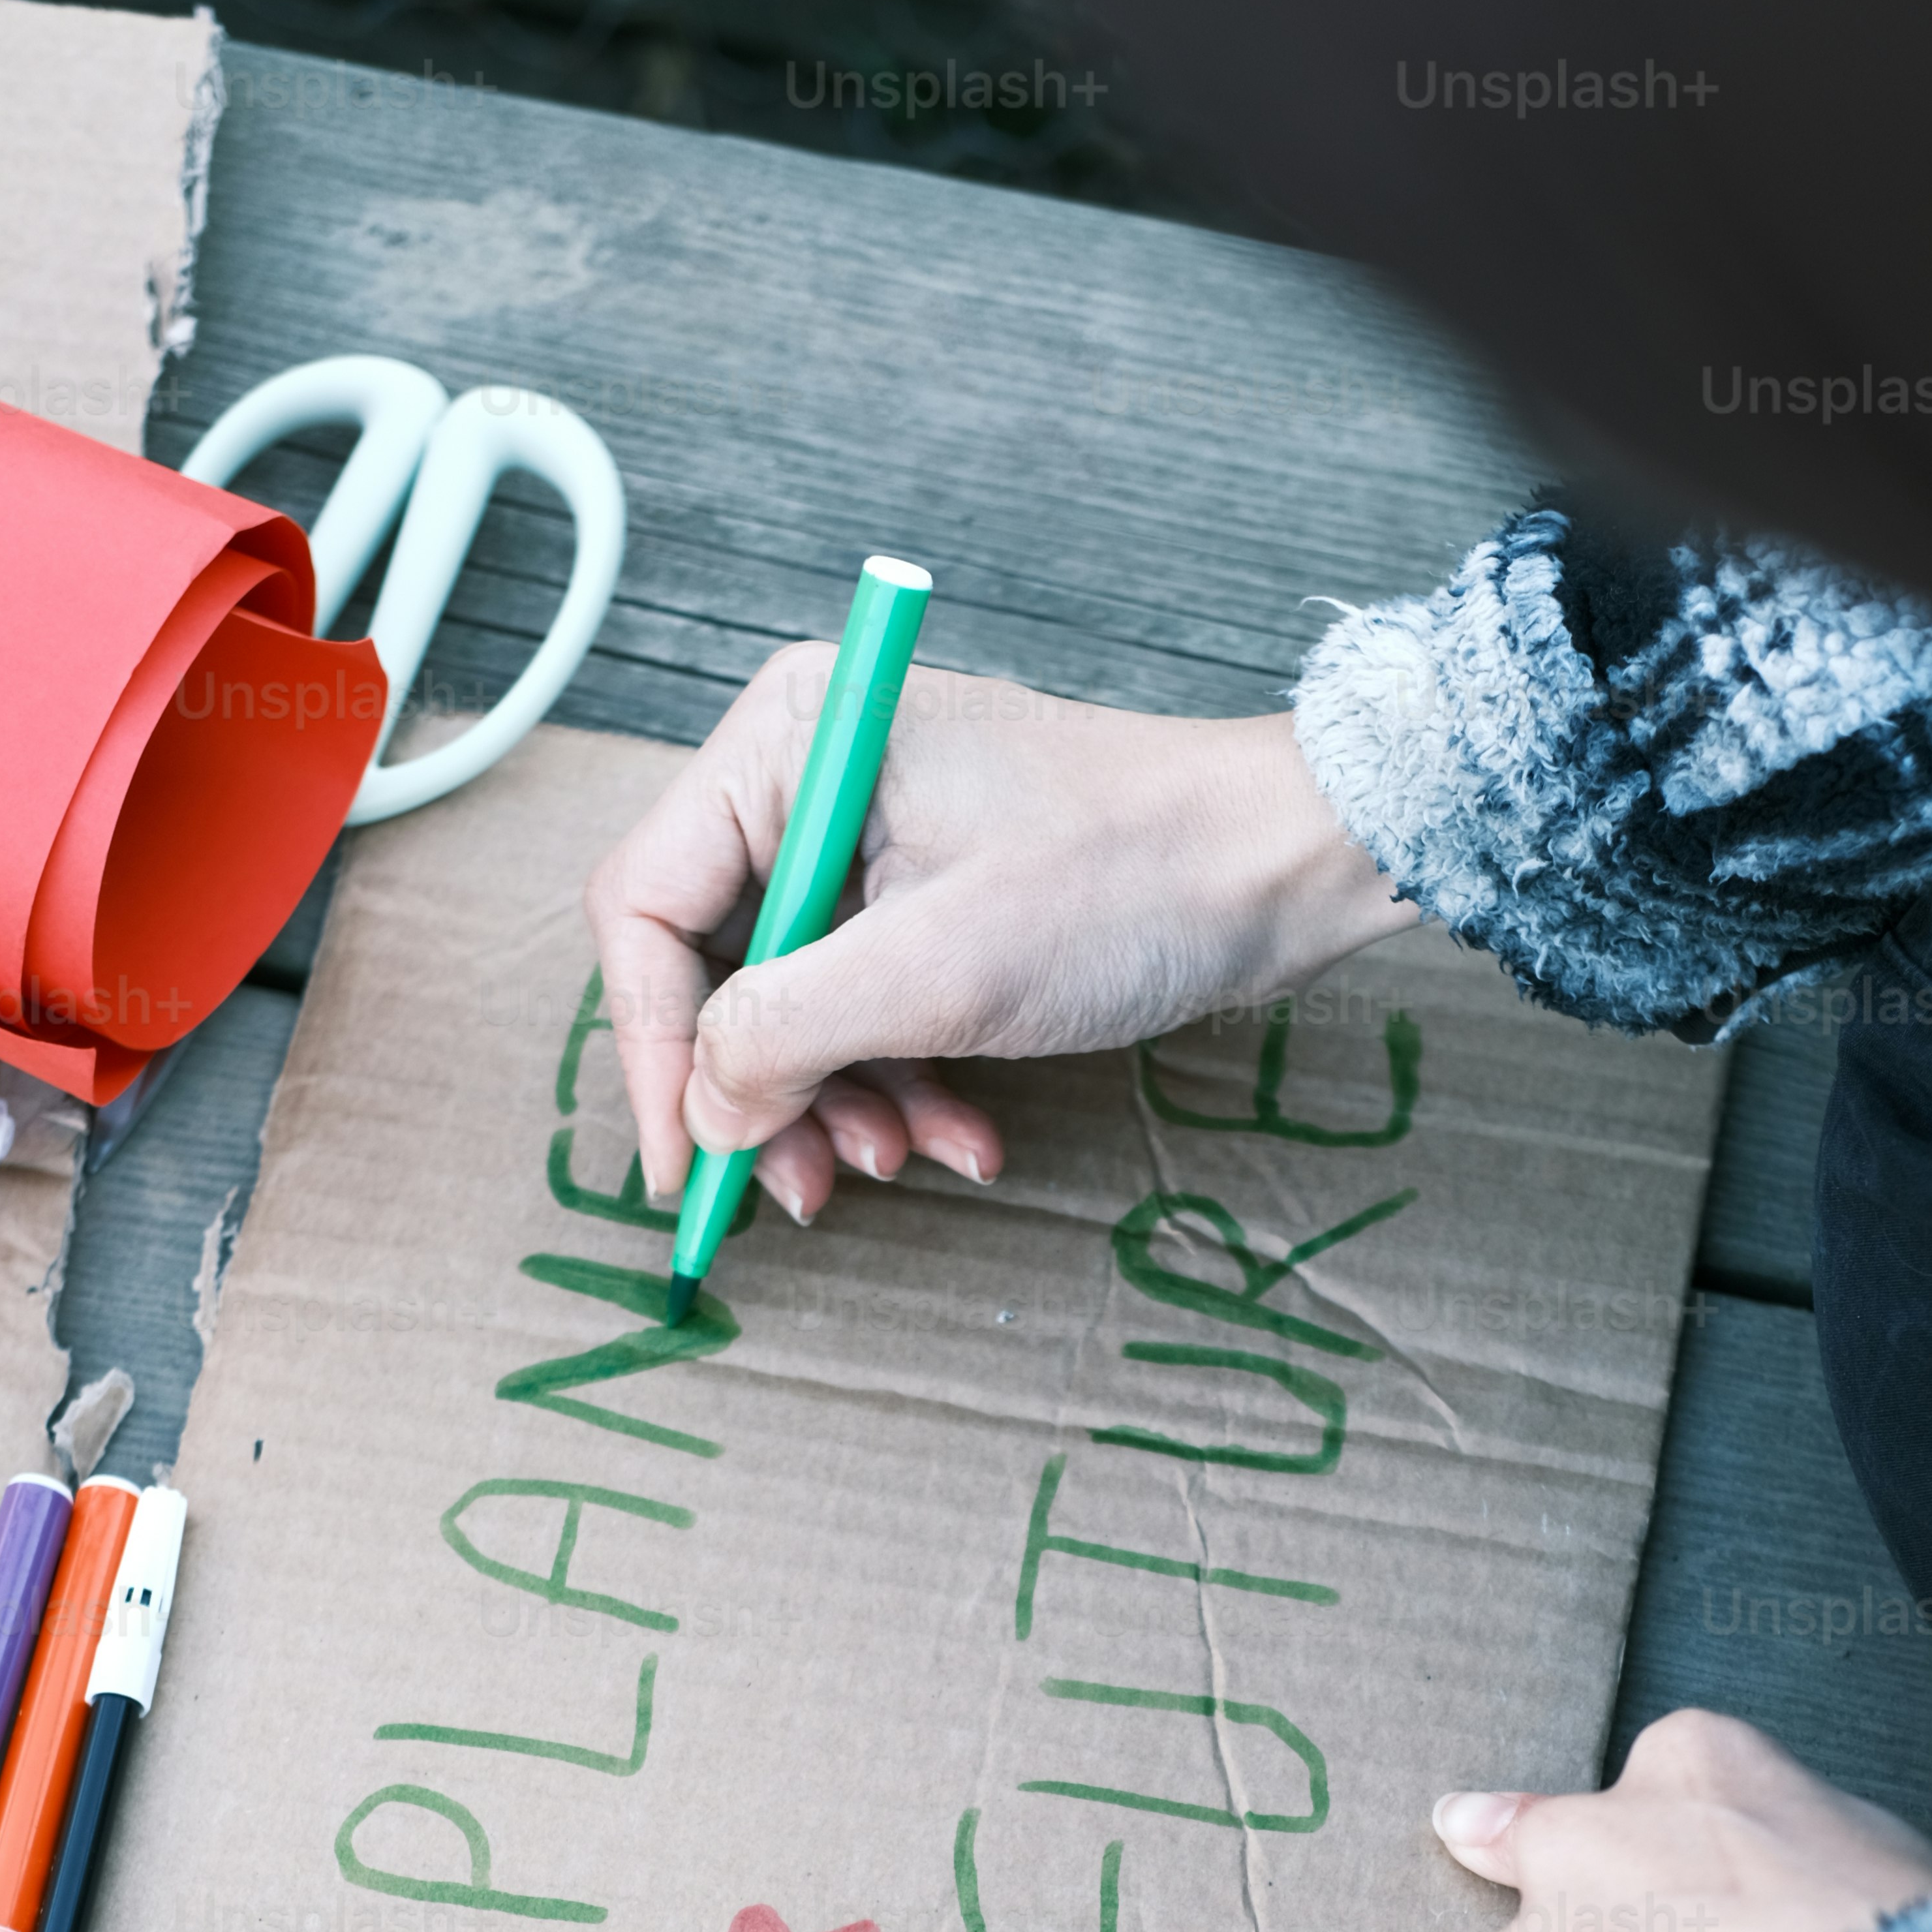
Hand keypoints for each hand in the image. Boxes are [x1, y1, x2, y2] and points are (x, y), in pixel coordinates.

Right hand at [582, 654, 1409, 1224]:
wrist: (1286, 865)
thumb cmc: (1131, 878)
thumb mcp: (937, 970)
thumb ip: (786, 1036)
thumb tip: (702, 1113)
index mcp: (784, 744)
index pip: (644, 906)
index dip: (654, 1049)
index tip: (687, 1166)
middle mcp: (807, 774)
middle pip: (712, 967)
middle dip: (763, 1091)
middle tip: (805, 1188)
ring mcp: (866, 835)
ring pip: (790, 1005)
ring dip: (838, 1104)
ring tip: (902, 1161)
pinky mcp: (926, 893)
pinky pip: (865, 1007)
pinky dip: (900, 1083)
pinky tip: (962, 1136)